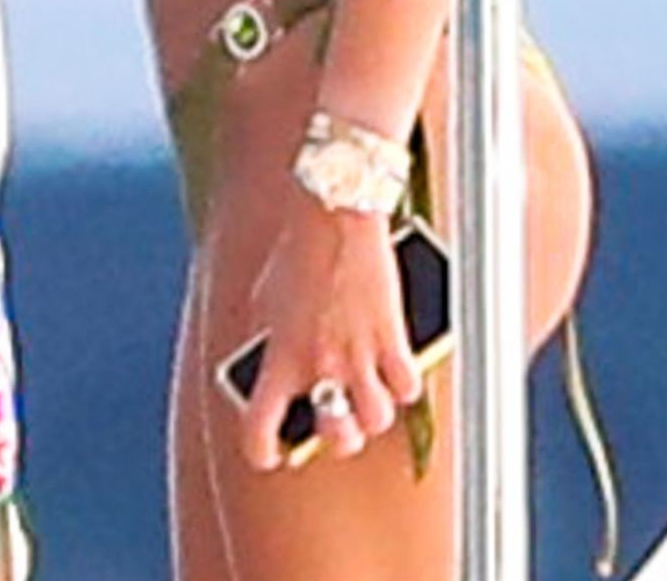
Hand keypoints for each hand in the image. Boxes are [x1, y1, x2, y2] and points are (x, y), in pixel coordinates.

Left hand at [240, 191, 422, 472]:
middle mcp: (319, 366)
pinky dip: (404, 383)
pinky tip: (396, 369)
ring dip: (374, 413)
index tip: (269, 451)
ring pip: (377, 420)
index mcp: (279, 359)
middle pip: (337, 437)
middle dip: (339, 436)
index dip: (263, 450)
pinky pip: (407, 385)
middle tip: (337, 419)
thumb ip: (271, 340)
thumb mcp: (266, 301)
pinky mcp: (391, 337)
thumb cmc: (297, 251)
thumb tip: (274, 364)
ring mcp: (359, 355)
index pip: (259, 429)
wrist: (335, 214)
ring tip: (369, 395)